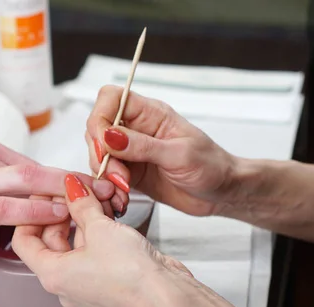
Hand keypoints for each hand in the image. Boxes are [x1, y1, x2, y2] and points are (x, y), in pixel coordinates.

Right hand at [0, 136, 115, 276]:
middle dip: (75, 181)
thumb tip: (11, 194)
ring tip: (94, 205)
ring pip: (26, 184)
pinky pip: (4, 208)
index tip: (86, 188)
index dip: (62, 178)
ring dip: (64, 195)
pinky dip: (34, 211)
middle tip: (107, 191)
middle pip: (36, 170)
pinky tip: (56, 217)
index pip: (29, 163)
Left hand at [12, 173, 190, 306]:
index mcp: (52, 275)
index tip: (44, 195)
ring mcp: (85, 285)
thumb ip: (81, 204)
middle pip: (50, 239)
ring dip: (83, 218)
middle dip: (63, 210)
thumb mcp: (99, 228)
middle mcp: (65, 284)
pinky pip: (92, 252)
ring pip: (74, 243)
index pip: (23, 241)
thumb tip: (72, 189)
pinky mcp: (105, 282)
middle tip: (74, 188)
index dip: (31, 214)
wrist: (165, 295)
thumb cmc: (131, 274)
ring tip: (96, 196)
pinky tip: (107, 212)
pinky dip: (96, 231)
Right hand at [87, 86, 237, 216]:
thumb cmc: (211, 167)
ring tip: (124, 187)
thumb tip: (108, 136)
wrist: (221, 193)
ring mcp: (130, 150)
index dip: (100, 117)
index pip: (110, 99)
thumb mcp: (179, 155)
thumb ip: (142, 146)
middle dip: (100, 152)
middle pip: (97, 128)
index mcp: (150, 113)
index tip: (104, 142)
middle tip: (119, 173)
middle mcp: (136, 128)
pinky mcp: (128, 171)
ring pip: (97, 153)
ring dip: (104, 172)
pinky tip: (123, 195)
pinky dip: (108, 186)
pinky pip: (105, 174)